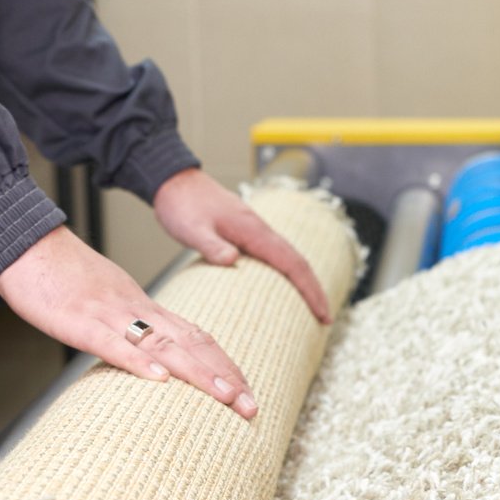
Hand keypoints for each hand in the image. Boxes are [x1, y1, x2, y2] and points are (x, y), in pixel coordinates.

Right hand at [0, 226, 261, 418]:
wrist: (25, 242)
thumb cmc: (60, 275)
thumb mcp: (106, 302)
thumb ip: (129, 328)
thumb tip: (150, 360)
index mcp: (144, 307)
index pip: (196, 336)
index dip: (225, 364)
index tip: (247, 391)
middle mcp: (137, 310)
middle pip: (192, 344)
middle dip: (226, 377)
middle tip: (252, 407)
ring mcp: (110, 315)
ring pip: (164, 346)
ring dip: (198, 374)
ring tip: (227, 398)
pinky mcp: (80, 322)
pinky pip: (113, 344)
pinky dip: (139, 363)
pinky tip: (161, 381)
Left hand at [153, 168, 333, 323]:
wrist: (174, 181)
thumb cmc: (182, 204)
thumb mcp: (192, 228)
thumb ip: (211, 245)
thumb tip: (232, 260)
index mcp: (254, 231)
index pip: (293, 263)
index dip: (311, 290)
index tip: (323, 313)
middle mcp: (260, 230)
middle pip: (298, 262)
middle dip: (315, 290)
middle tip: (325, 319)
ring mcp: (255, 231)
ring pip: (289, 259)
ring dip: (303, 283)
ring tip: (311, 308)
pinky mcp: (246, 234)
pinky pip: (275, 256)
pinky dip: (287, 274)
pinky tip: (283, 287)